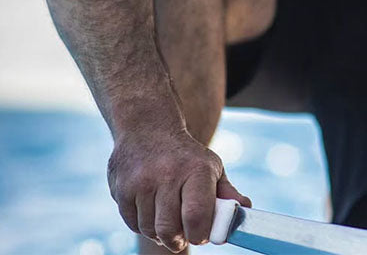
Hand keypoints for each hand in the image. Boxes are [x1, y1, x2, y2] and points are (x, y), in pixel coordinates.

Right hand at [107, 127, 250, 251]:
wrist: (147, 128)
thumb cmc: (185, 155)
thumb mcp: (210, 167)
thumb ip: (226, 192)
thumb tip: (246, 210)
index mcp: (196, 169)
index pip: (196, 217)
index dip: (200, 234)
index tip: (201, 234)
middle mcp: (167, 174)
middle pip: (170, 231)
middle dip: (178, 239)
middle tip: (183, 231)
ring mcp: (141, 182)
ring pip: (150, 230)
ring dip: (160, 231)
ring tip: (167, 213)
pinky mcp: (121, 189)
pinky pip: (132, 224)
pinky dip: (142, 223)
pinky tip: (150, 206)